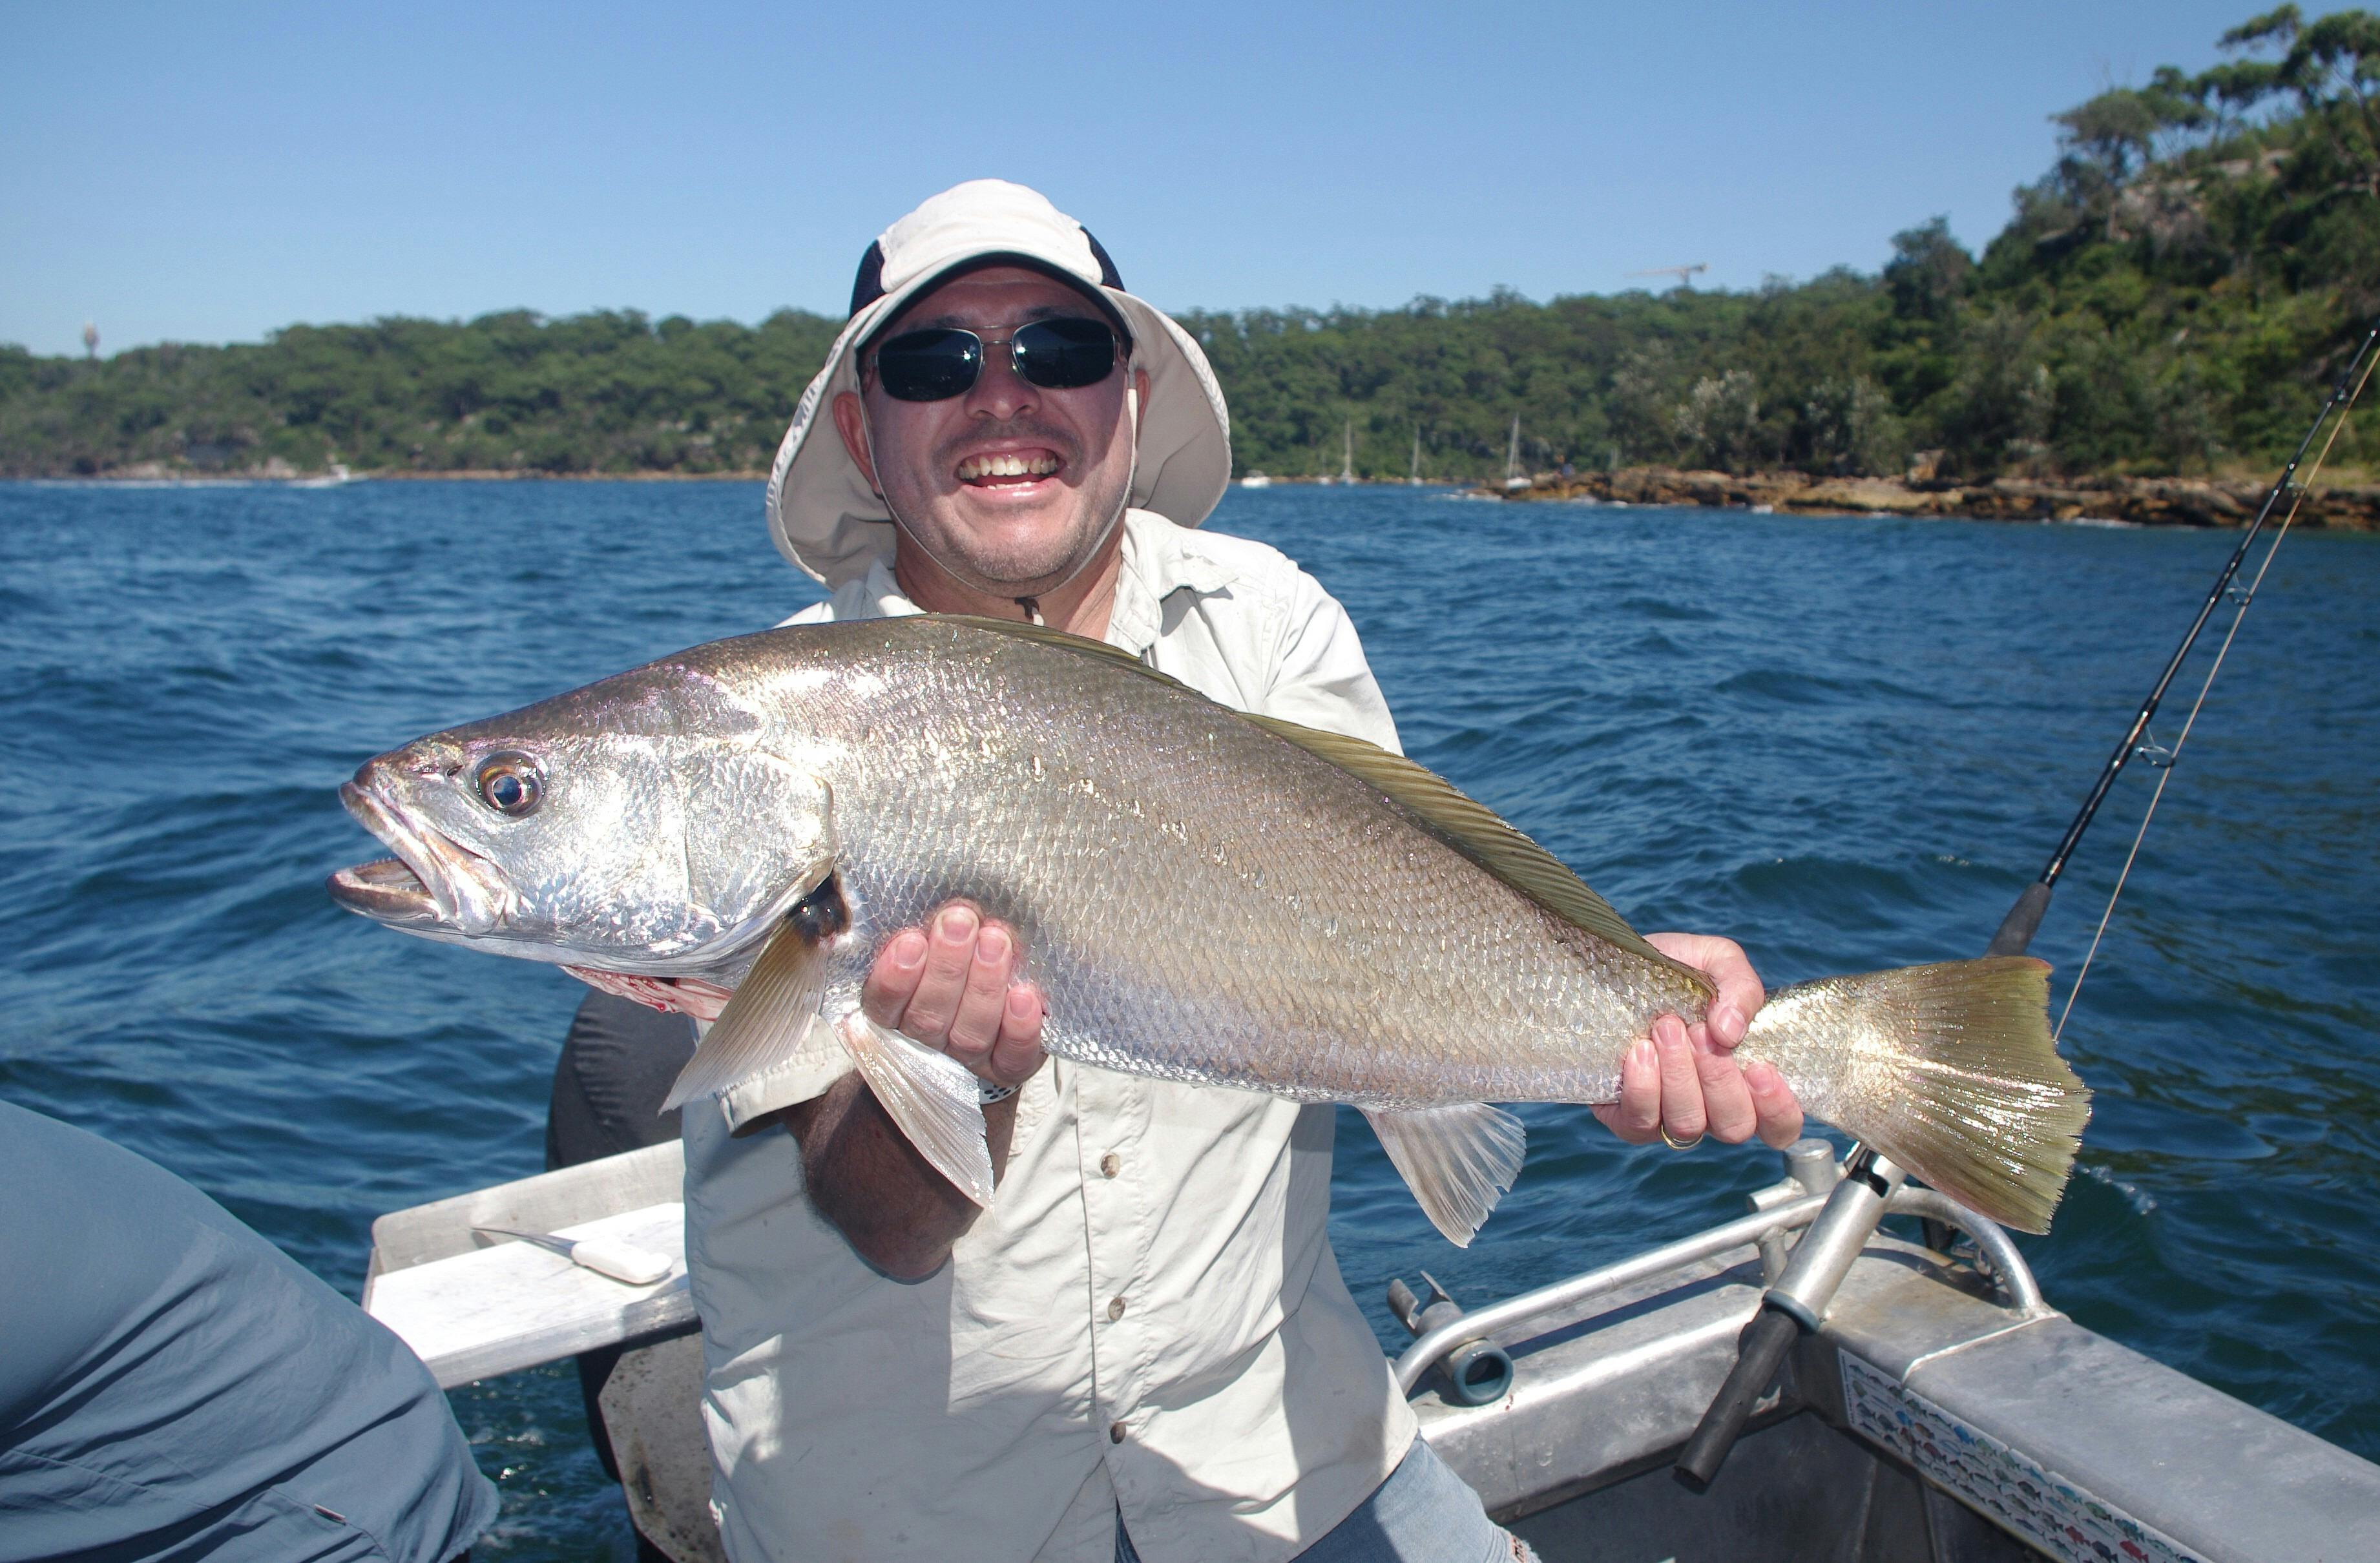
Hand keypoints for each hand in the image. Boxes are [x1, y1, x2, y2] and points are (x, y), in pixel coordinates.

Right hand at [860, 903, 1045, 1089]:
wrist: (1005, 1004)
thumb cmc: (963, 957)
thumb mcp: (937, 938)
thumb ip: (930, 927)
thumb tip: (932, 893)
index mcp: (899, 1010)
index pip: (883, 1005)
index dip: (894, 978)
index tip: (911, 940)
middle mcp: (929, 1038)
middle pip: (928, 1017)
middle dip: (946, 967)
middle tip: (961, 922)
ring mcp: (969, 1056)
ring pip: (969, 1033)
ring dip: (983, 985)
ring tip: (996, 941)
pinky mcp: (1008, 1066)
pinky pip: (1011, 1057)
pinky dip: (1019, 1028)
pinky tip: (1025, 996)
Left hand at [1592, 931, 1802, 1149]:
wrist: (1612, 969)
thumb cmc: (1676, 972)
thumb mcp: (1717, 961)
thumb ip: (1740, 987)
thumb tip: (1730, 1031)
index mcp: (1746, 1081)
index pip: (1781, 1126)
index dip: (1778, 1109)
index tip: (1761, 1069)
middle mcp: (1713, 1109)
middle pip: (1735, 1127)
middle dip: (1719, 1080)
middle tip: (1699, 1032)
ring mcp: (1670, 1118)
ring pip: (1688, 1125)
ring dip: (1680, 1077)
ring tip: (1665, 1028)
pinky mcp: (1628, 1118)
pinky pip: (1641, 1124)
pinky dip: (1643, 1088)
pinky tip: (1640, 1051)